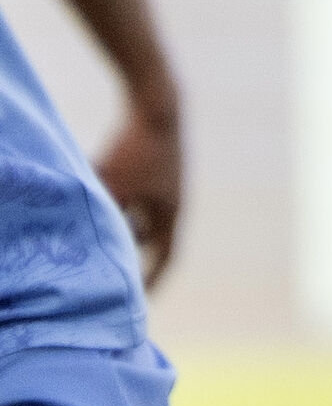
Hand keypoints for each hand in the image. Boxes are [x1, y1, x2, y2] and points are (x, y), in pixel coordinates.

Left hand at [90, 95, 177, 285]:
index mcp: (171, 213)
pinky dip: (117, 198)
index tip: (140, 302)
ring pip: (141, 212)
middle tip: (107, 268)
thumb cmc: (135, 151)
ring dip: (120, 221)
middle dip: (129, 252)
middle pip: (150, 236)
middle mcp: (173, 199)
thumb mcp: (112, 192)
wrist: (157, 103)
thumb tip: (84, 247)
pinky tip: (95, 189)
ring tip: (94, 225)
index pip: (164, 258)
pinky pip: (136, 191)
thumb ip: (103, 221)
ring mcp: (167, 179)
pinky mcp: (157, 162)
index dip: (152, 281)